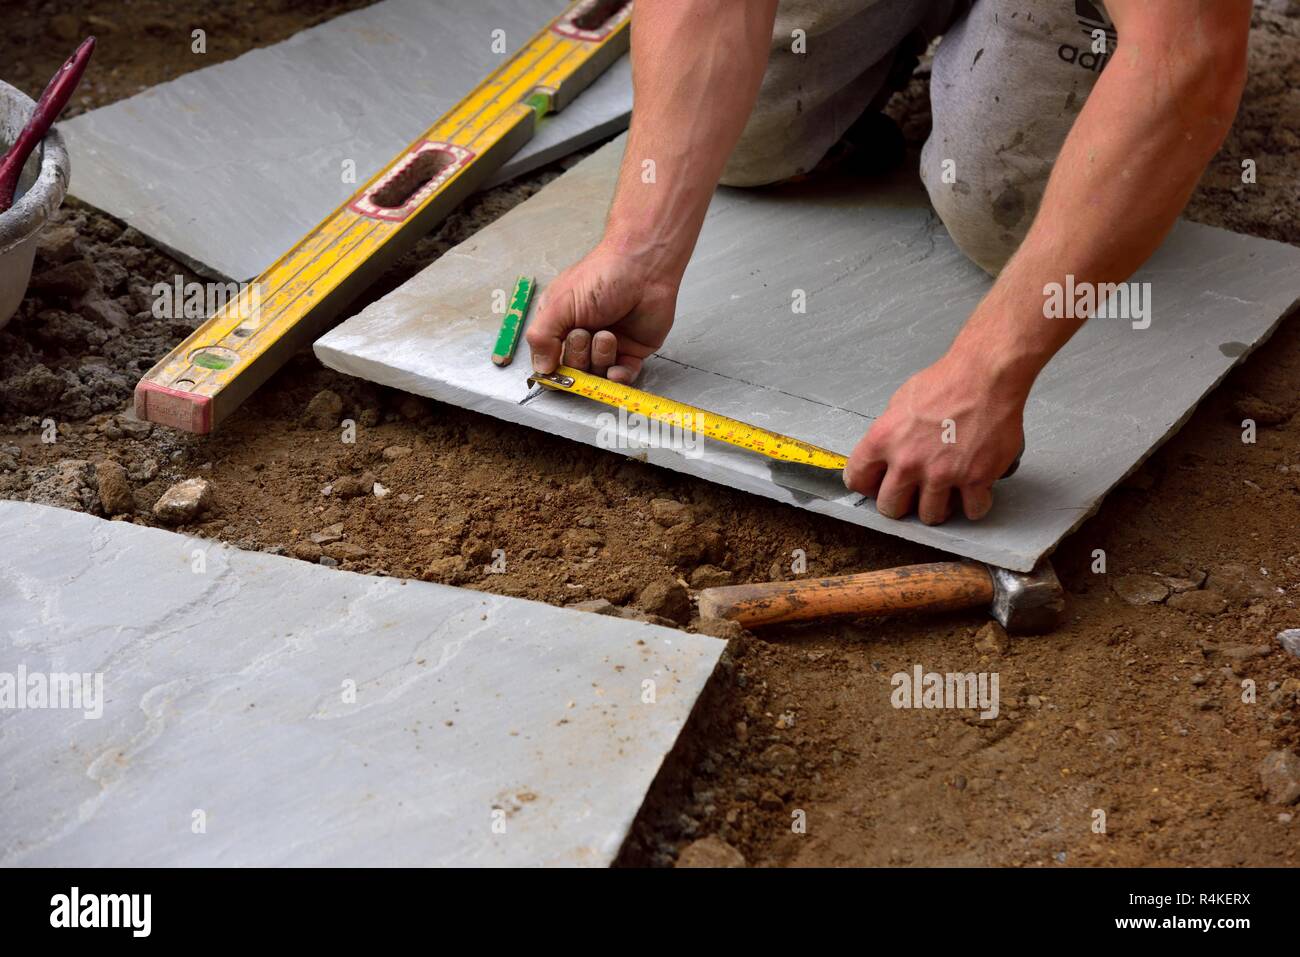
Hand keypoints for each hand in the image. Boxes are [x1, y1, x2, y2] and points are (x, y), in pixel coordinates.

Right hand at [526, 243, 678, 383]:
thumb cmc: (601, 276)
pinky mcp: (633, 351)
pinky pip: (623, 377)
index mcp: (559, 324)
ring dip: (600, 358)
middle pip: (572, 372)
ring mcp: (608, 346)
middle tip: (584, 333)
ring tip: (608, 334)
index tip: (557, 370)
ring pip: (597, 374)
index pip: (547, 360)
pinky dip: (618, 377)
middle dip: (577, 357)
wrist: (644, 268)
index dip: (552, 370)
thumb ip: (542, 337)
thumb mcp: (559, 304)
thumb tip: (540, 369)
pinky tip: (617, 369)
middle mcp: (582, 337)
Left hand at [843, 354, 1026, 524]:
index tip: (877, 486)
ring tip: (945, 493)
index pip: (857, 480)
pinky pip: (971, 511)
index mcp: (883, 440)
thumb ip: (889, 435)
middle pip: (890, 508)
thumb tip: (886, 456)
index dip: (868, 486)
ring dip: (937, 508)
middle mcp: (908, 461)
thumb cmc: (946, 382)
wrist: (986, 376)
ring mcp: (942, 474)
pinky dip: (974, 505)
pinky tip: (973, 492)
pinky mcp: (975, 479)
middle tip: (912, 495)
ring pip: (930, 516)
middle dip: (900, 504)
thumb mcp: (899, 403)